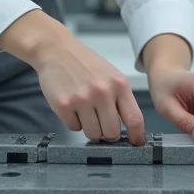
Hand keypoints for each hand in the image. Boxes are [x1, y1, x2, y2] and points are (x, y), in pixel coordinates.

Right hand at [0, 10, 146, 144]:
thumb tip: (130, 127)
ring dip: (89, 127)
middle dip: (106, 132)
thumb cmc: (85, 64)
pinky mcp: (63, 105)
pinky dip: (73, 121)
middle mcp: (102, 92)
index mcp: (119, 84)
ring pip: (93, 134)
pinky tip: (72, 105)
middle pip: (111, 133)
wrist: (57, 50)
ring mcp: (82, 99)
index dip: (136, 136)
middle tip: (100, 121)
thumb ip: (120, 99)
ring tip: (84, 110)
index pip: (134, 118)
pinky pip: (74, 128)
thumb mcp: (111, 76)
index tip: (136, 143)